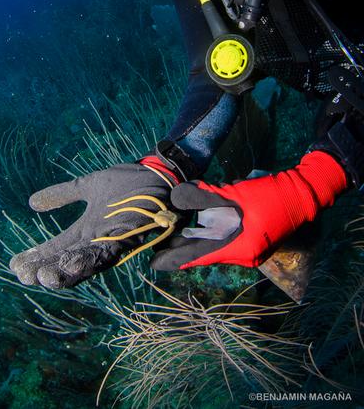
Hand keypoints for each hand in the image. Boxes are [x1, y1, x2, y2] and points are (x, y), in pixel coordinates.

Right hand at [10, 160, 177, 288]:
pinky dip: (89, 260)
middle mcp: (97, 241)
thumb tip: (31, 203)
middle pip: (67, 261)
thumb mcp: (88, 185)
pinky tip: (71, 262)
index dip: (37, 257)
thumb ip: (62, 194)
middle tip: (24, 276)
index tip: (14, 264)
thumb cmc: (129, 182)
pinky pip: (107, 253)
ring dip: (65, 272)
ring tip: (44, 277)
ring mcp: (112, 241)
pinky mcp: (127, 238)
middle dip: (46, 270)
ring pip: (84, 264)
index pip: (57, 247)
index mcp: (87, 230)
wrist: (159, 174)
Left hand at [151, 151, 347, 270]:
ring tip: (176, 231)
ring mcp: (251, 250)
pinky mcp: (255, 241)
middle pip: (206, 252)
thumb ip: (204, 196)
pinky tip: (203, 222)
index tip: (155, 263)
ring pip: (217, 245)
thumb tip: (176, 198)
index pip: (199, 257)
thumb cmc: (269, 196)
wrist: (302, 195)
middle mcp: (243, 255)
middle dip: (184, 246)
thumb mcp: (234, 194)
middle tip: (161, 242)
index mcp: (239, 249)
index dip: (176, 259)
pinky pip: (228, 240)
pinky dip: (214, 232)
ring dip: (199, 238)